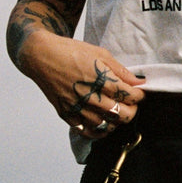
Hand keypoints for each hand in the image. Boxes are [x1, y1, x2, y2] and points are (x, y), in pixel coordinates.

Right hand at [19, 30, 144, 139]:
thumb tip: (139, 81)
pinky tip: (103, 124)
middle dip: (132, 110)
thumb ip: (121, 70)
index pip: (130, 96)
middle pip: (122, 114)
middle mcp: (91, 96)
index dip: (140, 96)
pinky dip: (97, 131)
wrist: (41, 56)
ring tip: (117, 112)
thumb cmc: (71, 51)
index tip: (140, 93)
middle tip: (131, 104)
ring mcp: (77, 107)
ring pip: (106, 125)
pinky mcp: (66, 113)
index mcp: (102, 80)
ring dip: (116, 121)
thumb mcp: (101, 54)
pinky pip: (85, 130)